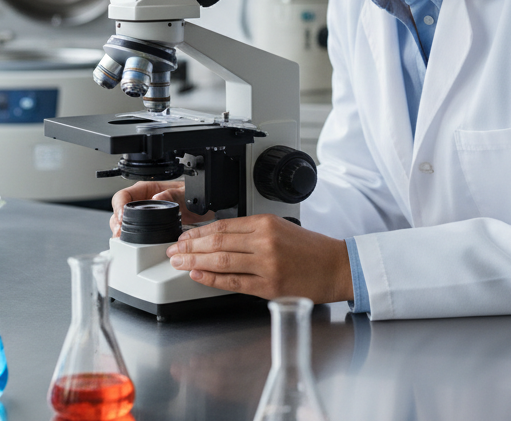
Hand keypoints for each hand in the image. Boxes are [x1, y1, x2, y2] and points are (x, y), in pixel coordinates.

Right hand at [109, 181, 212, 234]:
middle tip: (119, 233)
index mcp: (146, 189)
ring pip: (123, 222)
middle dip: (116, 222)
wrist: (201, 209)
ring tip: (123, 240)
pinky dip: (129, 238)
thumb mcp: (184, 193)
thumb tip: (157, 197)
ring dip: (120, 232)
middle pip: (119, 210)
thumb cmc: (191, 197)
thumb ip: (172, 193)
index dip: (119, 205)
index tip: (122, 216)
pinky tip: (131, 244)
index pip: (123, 195)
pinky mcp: (146, 227)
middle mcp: (141, 201)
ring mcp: (142, 215)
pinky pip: (132, 232)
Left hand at [166, 215, 353, 303]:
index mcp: (266, 223)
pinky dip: (211, 280)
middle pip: (217, 243)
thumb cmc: (311, 249)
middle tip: (173, 250)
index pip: (222, 226)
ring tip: (179, 263)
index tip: (183, 236)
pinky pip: (233, 283)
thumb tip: (218, 238)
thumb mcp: (281, 227)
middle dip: (189, 247)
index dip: (197, 232)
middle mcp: (264, 242)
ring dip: (194, 262)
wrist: (336, 267)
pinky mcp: (268, 286)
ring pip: (221, 261)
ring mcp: (266, 265)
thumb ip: (252, 231)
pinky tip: (197, 276)